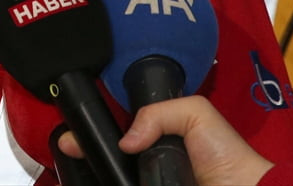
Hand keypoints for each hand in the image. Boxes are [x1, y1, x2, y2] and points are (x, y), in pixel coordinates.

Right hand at [56, 96, 273, 185]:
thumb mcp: (194, 113)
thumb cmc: (224, 154)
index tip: (71, 134)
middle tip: (68, 149)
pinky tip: (95, 178)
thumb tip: (125, 142)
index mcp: (157, 138)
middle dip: (86, 152)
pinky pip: (120, 185)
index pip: (117, 131)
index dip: (93, 130)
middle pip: (109, 157)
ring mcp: (148, 180)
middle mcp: (148, 163)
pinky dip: (107, 181)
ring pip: (112, 176)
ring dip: (95, 173)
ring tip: (73, 166)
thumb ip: (157, 114)